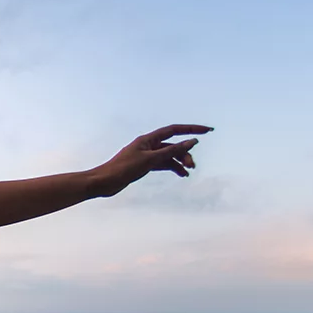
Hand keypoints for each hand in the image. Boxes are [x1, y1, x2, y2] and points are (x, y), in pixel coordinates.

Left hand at [93, 124, 212, 197]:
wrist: (103, 183)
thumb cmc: (123, 169)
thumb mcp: (150, 160)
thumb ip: (172, 151)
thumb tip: (192, 141)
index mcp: (148, 139)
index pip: (174, 129)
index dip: (191, 129)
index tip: (208, 131)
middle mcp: (148, 145)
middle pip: (173, 145)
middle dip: (185, 153)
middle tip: (192, 166)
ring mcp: (146, 155)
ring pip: (168, 155)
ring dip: (179, 162)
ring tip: (188, 172)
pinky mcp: (144, 166)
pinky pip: (163, 164)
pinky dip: (172, 168)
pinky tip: (181, 174)